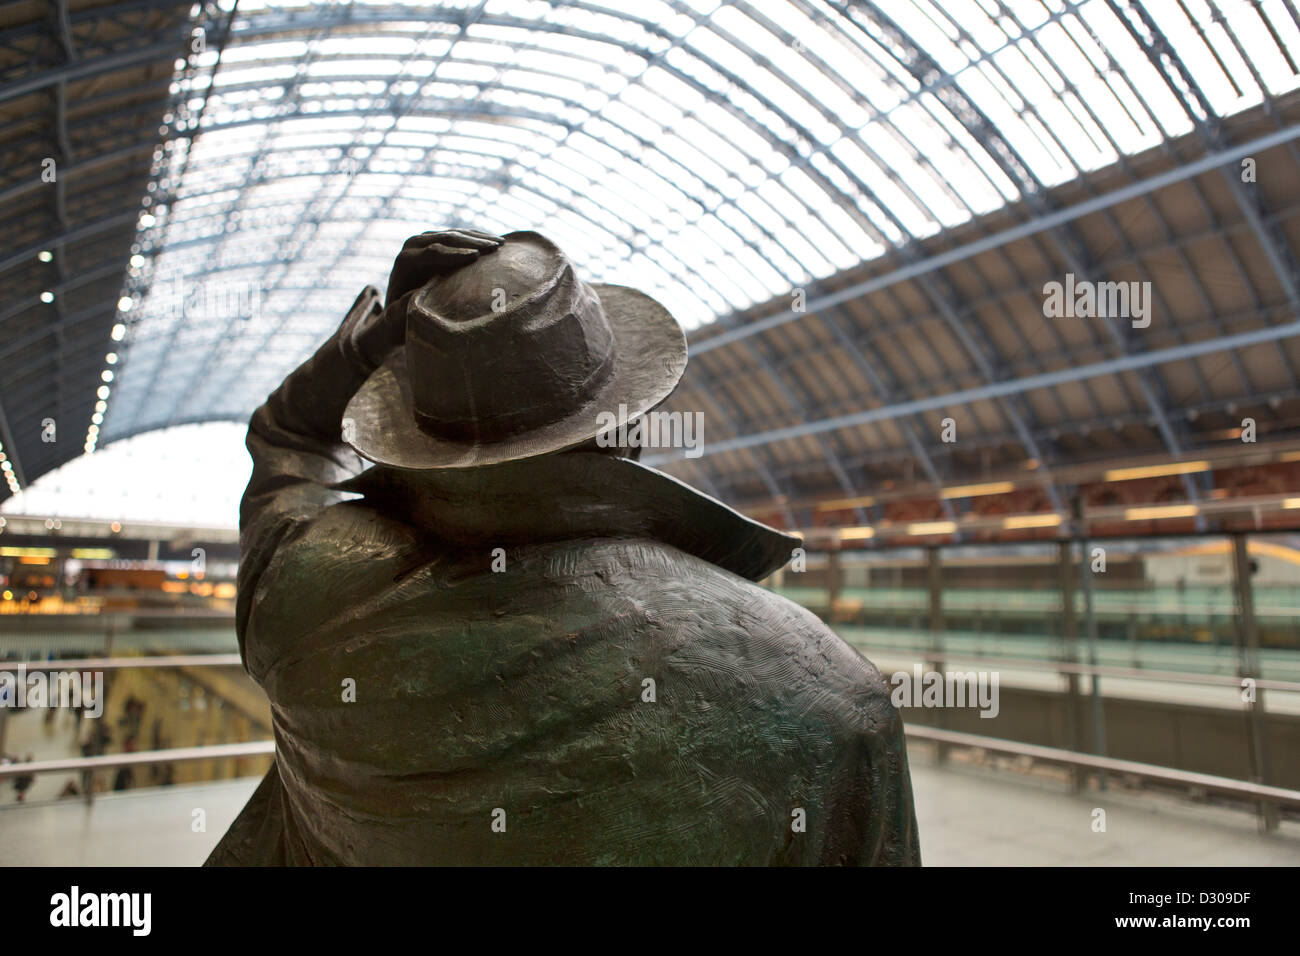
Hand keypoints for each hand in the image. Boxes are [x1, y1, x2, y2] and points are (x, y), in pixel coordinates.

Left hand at [384, 229, 503, 305]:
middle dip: (472, 243)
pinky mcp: (438, 241)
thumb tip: (418, 295)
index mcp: (405, 261)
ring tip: (500, 244)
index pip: (432, 252)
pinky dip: (478, 238)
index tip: (476, 257)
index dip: (454, 254)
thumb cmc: (400, 316)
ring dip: (479, 238)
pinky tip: (496, 242)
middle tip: (495, 247)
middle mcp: (414, 245)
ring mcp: (427, 240)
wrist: (397, 304)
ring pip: (455, 234)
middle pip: (446, 239)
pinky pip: (460, 236)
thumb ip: (403, 307)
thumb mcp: (397, 316)